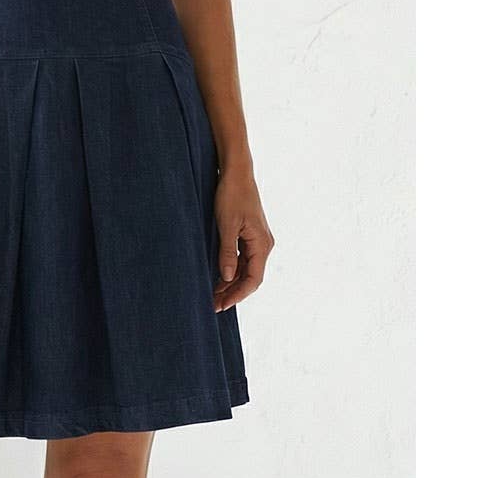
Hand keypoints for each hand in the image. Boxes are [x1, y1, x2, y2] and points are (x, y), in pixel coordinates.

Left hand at [212, 165, 273, 311]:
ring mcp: (257, 240)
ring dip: (231, 282)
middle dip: (233, 292)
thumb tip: (227, 277)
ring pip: (246, 269)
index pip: (253, 279)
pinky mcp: (250, 234)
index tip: (222, 305)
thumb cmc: (232, 195)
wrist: (236, 172)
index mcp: (262, 244)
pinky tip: (219, 276)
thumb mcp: (227, 225)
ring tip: (214, 294)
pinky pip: (243, 258)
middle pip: (250, 277)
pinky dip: (232, 269)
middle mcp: (263, 245)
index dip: (237, 294)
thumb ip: (228, 252)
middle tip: (213, 304)